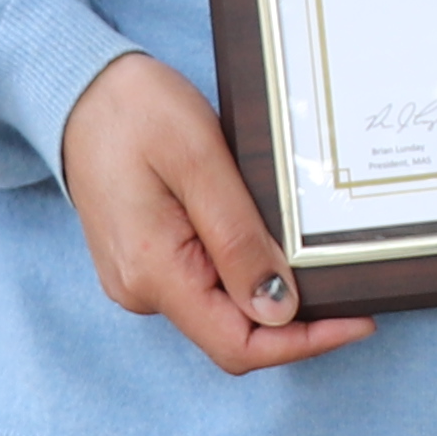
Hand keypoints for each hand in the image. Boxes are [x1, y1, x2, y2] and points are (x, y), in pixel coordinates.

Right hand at [61, 52, 374, 374]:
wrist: (78, 91)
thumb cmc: (136, 111)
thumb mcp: (200, 160)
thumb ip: (238, 239)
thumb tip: (279, 310)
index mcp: (153, 271)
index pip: (237, 344)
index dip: (303, 343)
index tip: (358, 320)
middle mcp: (141, 289)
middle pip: (233, 334)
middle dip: (295, 320)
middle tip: (348, 283)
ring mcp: (140, 278)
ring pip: (221, 311)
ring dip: (270, 293)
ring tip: (314, 255)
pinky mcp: (147, 261)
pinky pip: (205, 284)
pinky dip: (245, 274)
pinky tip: (272, 242)